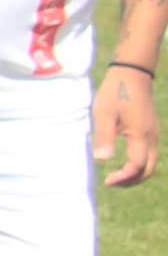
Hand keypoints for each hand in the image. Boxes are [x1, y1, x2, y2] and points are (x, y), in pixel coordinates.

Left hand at [96, 65, 156, 188]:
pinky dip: (140, 164)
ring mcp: (153, 133)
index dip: (123, 178)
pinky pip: (150, 153)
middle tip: (112, 183)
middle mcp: (151, 137)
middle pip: (149, 169)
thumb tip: (103, 159)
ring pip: (151, 162)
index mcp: (141, 135)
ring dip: (136, 174)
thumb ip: (104, 136)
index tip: (107, 181)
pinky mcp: (150, 129)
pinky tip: (123, 162)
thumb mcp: (104, 113)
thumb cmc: (116, 91)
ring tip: (117, 177)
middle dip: (132, 181)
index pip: (137, 166)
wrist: (133, 73)